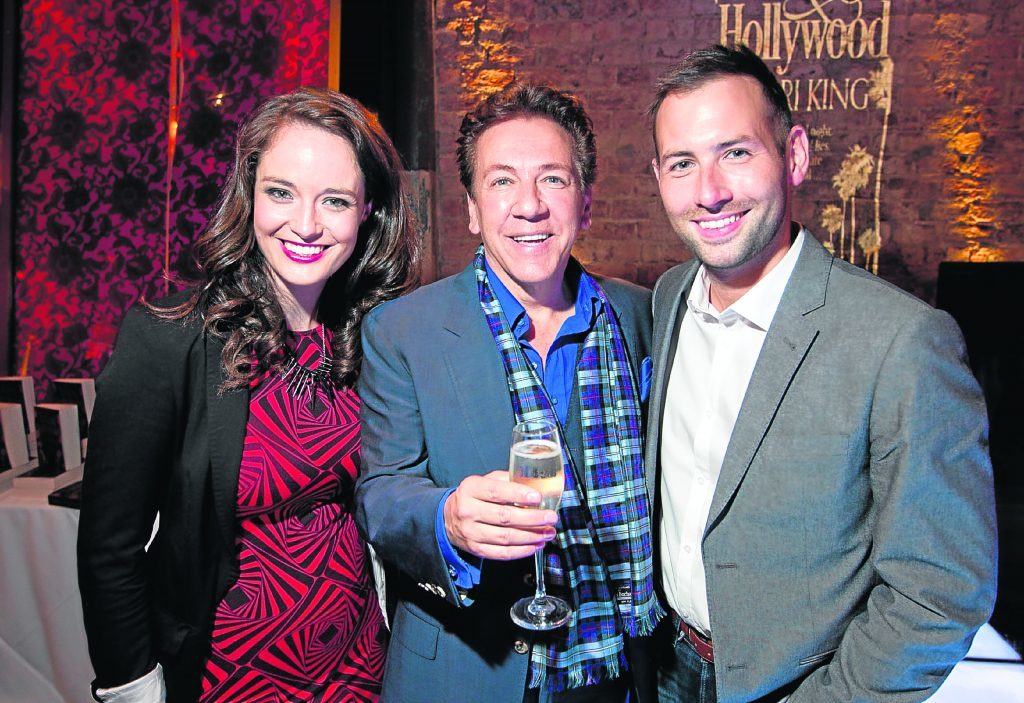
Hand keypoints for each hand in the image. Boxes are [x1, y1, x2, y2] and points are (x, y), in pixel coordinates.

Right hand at [443, 471, 557, 560]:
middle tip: (551, 517)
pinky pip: (502, 553)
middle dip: (532, 518)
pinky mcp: (476, 549)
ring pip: (506, 537)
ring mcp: (471, 532)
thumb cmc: (473, 496)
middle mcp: (468, 511)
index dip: (519, 494)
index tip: (538, 497)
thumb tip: (535, 483)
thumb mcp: (484, 480)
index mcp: (471, 489)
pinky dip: (522, 551)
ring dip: (531, 536)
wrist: (448, 517)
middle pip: (504, 517)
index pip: (496, 492)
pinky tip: (535, 545)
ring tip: (548, 532)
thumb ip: (507, 480)